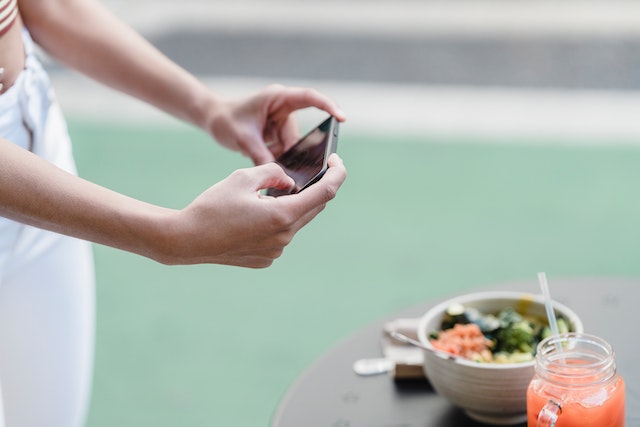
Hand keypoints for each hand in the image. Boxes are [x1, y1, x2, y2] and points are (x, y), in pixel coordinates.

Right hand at [157, 154, 345, 266]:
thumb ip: (273, 173)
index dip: (337, 174)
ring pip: (296, 221)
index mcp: (283, 215)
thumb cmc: (212, 206)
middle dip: (314, 188)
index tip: (336, 161)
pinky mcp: (266, 259)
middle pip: (314, 207)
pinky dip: (277, 220)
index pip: (326, 192)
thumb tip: (289, 182)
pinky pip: (281, 234)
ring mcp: (276, 251)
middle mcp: (285, 237)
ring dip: (292, 205)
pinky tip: (255, 214)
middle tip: (308, 171)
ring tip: (269, 194)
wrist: (187, 240)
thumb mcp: (243, 177)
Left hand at [205, 84, 345, 164]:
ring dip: (280, 157)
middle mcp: (284, 108)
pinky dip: (275, 158)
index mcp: (278, 98)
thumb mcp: (243, 139)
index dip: (328, 106)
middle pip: (298, 134)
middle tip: (279, 163)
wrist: (212, 119)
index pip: (309, 98)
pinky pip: (285, 151)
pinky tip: (261, 158)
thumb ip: (262, 156)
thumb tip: (280, 175)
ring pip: (292, 147)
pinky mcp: (278, 134)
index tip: (342, 119)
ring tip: (260, 156)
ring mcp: (282, 122)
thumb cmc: (225, 120)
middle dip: (291, 151)